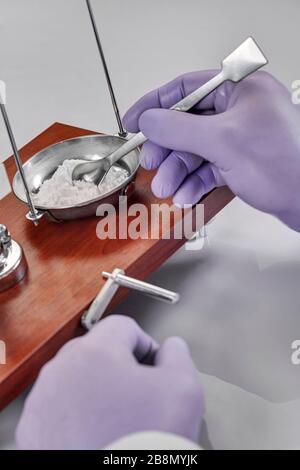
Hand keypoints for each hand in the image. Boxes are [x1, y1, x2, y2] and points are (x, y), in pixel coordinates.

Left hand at [16, 316, 203, 449]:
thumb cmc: (146, 443)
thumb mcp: (184, 387)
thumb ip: (178, 353)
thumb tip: (170, 347)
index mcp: (95, 353)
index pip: (123, 327)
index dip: (146, 346)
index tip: (154, 369)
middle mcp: (61, 371)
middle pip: (96, 350)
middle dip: (120, 366)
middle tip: (138, 396)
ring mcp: (43, 401)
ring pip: (75, 377)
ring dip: (96, 388)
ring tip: (117, 418)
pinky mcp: (35, 429)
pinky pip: (59, 405)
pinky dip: (76, 412)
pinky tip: (96, 431)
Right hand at [123, 71, 299, 230]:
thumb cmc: (286, 165)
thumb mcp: (223, 142)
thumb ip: (179, 130)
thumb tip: (149, 120)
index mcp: (240, 89)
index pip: (186, 88)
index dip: (155, 104)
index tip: (133, 120)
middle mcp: (240, 110)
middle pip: (188, 123)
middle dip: (167, 149)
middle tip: (151, 164)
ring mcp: (241, 137)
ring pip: (197, 149)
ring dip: (178, 170)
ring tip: (167, 188)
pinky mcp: (242, 161)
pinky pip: (209, 167)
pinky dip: (194, 181)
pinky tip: (185, 194)